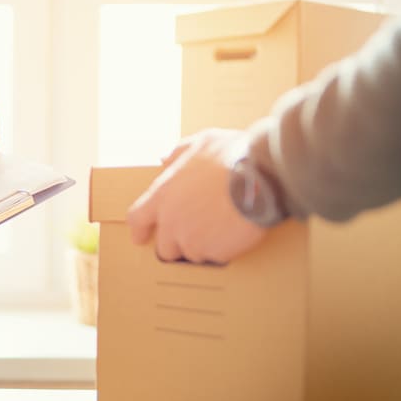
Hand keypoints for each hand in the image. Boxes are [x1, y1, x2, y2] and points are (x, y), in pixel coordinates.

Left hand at [127, 129, 267, 263]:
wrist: (262, 176)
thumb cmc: (233, 156)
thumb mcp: (202, 142)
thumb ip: (178, 153)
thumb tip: (165, 159)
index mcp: (164, 194)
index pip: (137, 218)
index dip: (140, 229)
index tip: (140, 237)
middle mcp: (172, 221)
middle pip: (165, 248)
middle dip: (178, 244)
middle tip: (197, 234)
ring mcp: (191, 240)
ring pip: (192, 254)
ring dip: (203, 247)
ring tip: (222, 228)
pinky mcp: (213, 253)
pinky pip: (214, 258)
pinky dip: (223, 250)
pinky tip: (235, 233)